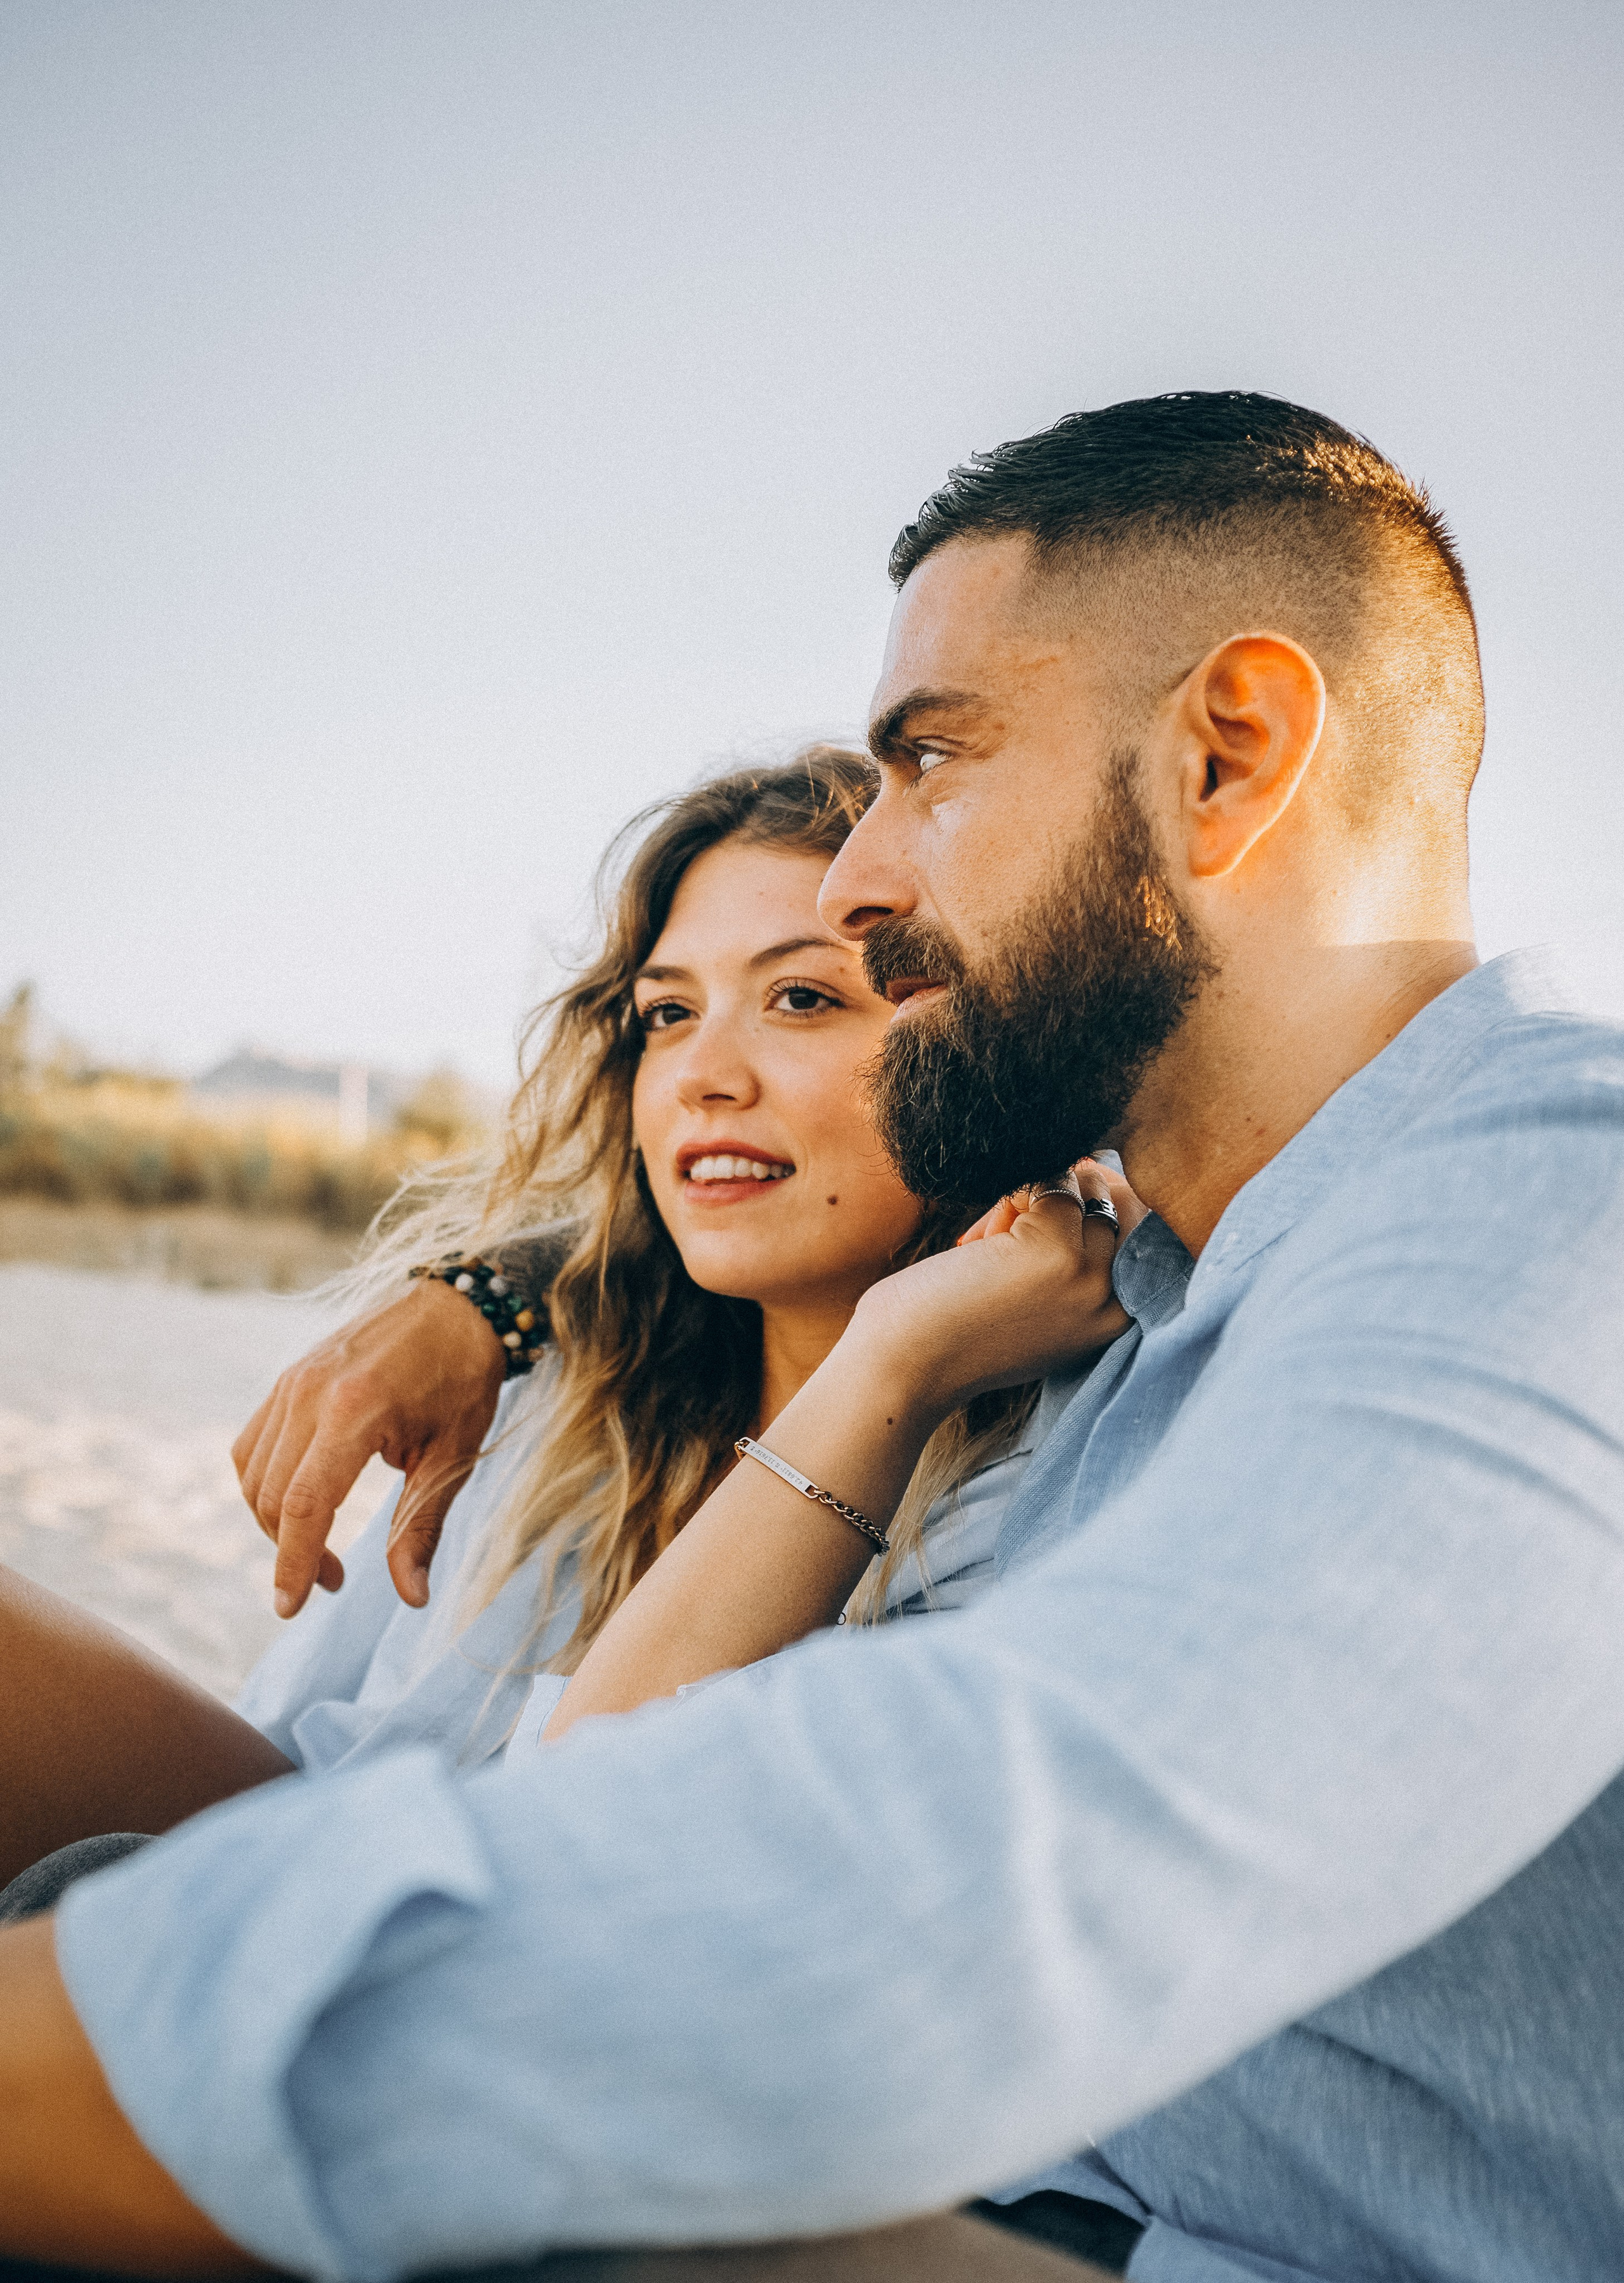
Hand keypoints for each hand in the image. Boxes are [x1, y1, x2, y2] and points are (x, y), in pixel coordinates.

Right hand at [232, 1279, 505, 1617]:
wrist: (456, 1305)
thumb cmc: (463, 1378)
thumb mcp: (454, 1455)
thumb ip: (422, 1527)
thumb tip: (412, 1597)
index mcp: (354, 1410)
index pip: (304, 1505)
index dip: (293, 1564)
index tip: (291, 1609)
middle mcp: (310, 1393)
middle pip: (270, 1496)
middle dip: (291, 1552)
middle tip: (334, 1581)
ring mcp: (292, 1381)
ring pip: (253, 1473)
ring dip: (275, 1523)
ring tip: (321, 1548)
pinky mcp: (288, 1378)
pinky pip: (253, 1444)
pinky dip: (265, 1483)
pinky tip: (302, 1501)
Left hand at [847, 1160, 1141, 1424]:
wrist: (907, 1364)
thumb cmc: (960, 1333)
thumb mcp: (1040, 1310)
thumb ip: (1075, 1264)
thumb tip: (1094, 1169)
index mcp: (1117, 1321)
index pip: (1144, 1235)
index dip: (1103, 1208)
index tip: (1058, 1211)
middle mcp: (1115, 1299)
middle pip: (1123, 1205)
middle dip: (1072, 1195)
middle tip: (1015, 1218)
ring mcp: (1090, 1272)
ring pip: (1089, 1188)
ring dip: (1036, 1195)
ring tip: (991, 1239)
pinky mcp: (1056, 1245)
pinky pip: (1052, 1181)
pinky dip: (1012, 1194)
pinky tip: (977, 1241)